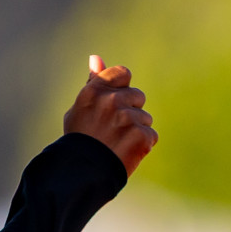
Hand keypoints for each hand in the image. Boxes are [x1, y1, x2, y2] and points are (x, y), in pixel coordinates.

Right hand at [62, 54, 157, 175]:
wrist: (81, 174)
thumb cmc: (79, 139)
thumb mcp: (81, 108)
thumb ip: (92, 82)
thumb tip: (96, 58)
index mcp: (94, 90)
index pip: (123, 73)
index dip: (121, 88)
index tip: (113, 103)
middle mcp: (111, 101)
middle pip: (137, 96)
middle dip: (130, 110)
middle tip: (111, 129)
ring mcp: (127, 118)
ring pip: (145, 117)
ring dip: (136, 129)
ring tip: (117, 144)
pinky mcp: (141, 135)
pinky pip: (151, 134)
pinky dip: (142, 146)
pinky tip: (125, 153)